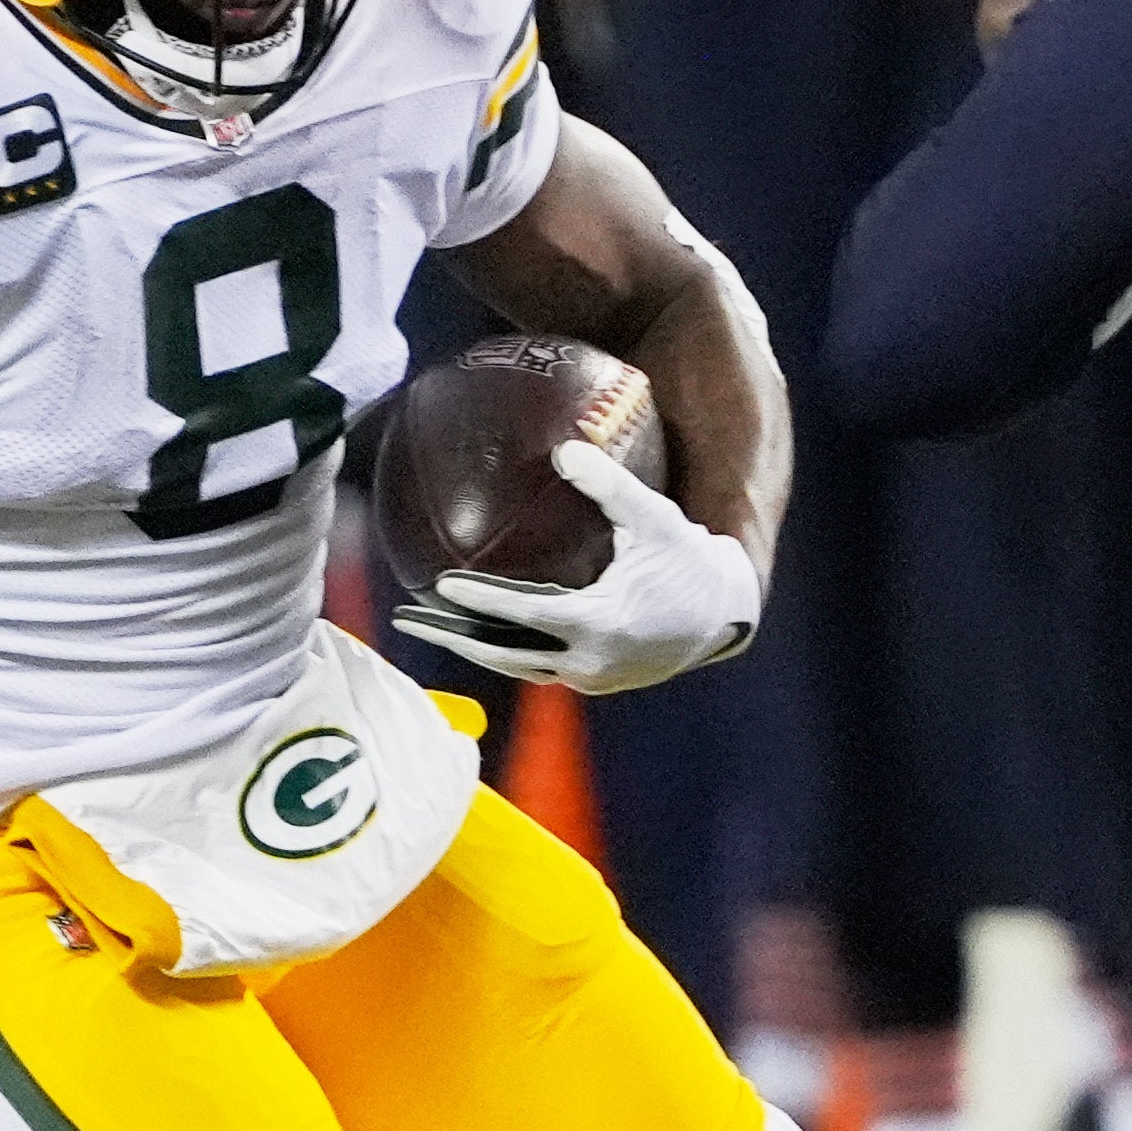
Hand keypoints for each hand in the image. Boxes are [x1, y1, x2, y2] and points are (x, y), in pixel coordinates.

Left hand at [394, 438, 759, 694]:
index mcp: (601, 623)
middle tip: (405, 620)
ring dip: (472, 650)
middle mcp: (590, 660)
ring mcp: (591, 678)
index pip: (524, 615)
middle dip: (452, 638)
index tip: (439, 585)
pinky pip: (538, 667)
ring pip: (517, 667)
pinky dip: (504, 651)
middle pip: (504, 654)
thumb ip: (610, 484)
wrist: (726, 614)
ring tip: (428, 628)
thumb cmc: (688, 559)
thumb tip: (563, 448)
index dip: (480, 602)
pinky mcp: (594, 682)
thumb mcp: (655, 517)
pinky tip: (475, 631)